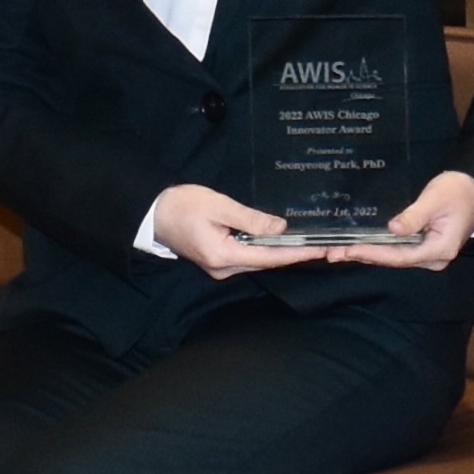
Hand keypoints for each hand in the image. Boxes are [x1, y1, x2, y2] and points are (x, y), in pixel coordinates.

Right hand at [153, 185, 326, 279]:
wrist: (153, 213)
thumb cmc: (183, 205)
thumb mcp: (219, 206)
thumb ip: (251, 219)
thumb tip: (280, 229)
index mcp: (223, 256)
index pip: (269, 258)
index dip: (296, 254)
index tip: (320, 251)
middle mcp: (223, 269)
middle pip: (265, 263)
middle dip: (292, 254)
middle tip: (320, 245)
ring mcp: (219, 268)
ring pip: (256, 261)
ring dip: (278, 252)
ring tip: (306, 242)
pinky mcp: (217, 262)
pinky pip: (246, 257)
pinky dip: (263, 249)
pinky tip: (277, 240)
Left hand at [324, 171, 473, 270]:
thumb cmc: (458, 191)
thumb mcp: (435, 199)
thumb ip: (414, 216)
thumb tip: (393, 229)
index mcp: (439, 249)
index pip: (400, 256)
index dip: (373, 253)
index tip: (350, 249)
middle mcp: (432, 258)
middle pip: (393, 261)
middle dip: (362, 256)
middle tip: (331, 253)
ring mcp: (427, 254)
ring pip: (392, 257)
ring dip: (365, 254)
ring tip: (336, 252)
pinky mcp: (422, 247)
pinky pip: (396, 250)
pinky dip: (376, 248)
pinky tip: (356, 246)